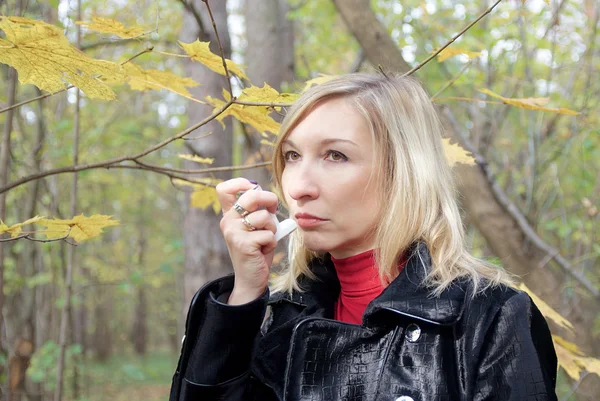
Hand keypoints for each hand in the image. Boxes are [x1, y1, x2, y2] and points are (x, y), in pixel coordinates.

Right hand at [216, 178, 278, 304]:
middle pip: (251, 195)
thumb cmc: (257, 250)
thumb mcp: (256, 227)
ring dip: (272, 228)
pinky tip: (263, 250)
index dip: (241, 183)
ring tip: (265, 238)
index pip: (224, 189)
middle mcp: (228, 221)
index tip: (254, 189)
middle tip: (274, 209)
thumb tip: (269, 197)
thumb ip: (259, 211)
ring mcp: (233, 232)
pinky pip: (268, 234)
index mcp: (229, 215)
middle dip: (269, 199)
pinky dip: (271, 242)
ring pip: (264, 216)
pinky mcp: (243, 244)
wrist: (250, 278)